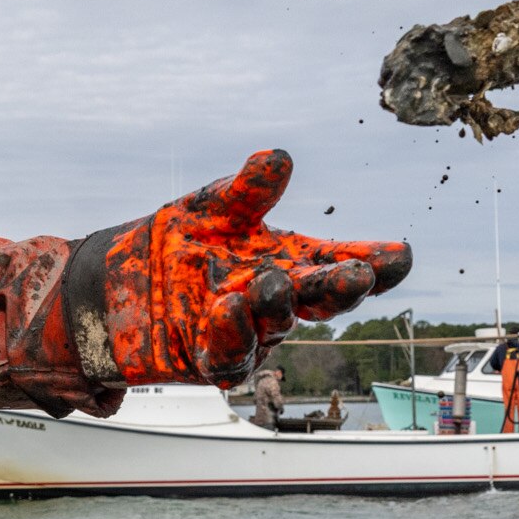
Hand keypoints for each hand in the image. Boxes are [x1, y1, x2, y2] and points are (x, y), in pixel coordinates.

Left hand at [63, 149, 410, 387]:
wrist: (119, 286)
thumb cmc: (179, 246)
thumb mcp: (211, 208)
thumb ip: (246, 190)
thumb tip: (278, 158)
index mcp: (290, 261)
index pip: (338, 262)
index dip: (373, 263)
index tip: (399, 255)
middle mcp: (278, 300)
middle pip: (320, 299)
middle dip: (342, 288)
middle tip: (358, 275)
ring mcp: (249, 333)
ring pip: (275, 326)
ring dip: (279, 305)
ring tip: (274, 282)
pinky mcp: (213, 359)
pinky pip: (230, 356)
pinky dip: (231, 334)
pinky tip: (228, 308)